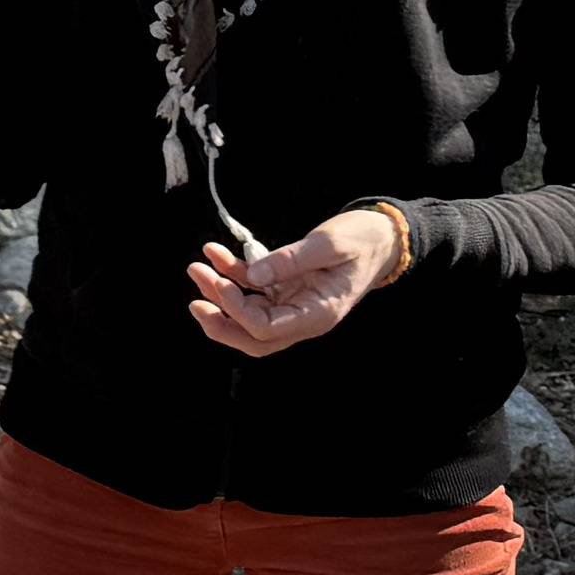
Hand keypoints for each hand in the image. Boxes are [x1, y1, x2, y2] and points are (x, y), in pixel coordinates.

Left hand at [187, 207, 407, 357]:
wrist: (381, 236)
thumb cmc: (361, 240)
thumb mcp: (328, 244)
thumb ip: (290, 260)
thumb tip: (252, 273)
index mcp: (317, 314)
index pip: (266, 330)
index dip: (237, 312)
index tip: (221, 284)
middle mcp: (302, 317)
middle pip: (253, 338)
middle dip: (221, 322)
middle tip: (194, 302)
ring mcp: (293, 304)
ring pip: (248, 314)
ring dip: (220, 294)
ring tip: (198, 267)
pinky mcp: (286, 288)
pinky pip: (253, 288)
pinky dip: (232, 273)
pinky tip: (214, 252)